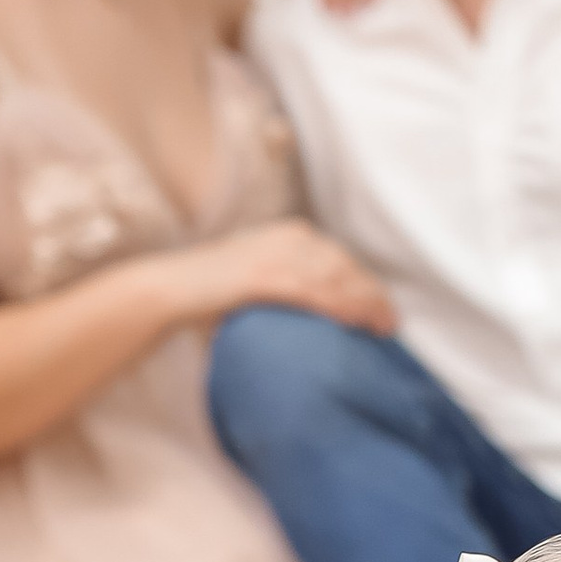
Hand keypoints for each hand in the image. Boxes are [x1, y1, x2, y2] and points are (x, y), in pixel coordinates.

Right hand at [166, 217, 397, 335]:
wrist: (171, 287)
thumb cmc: (212, 290)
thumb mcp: (258, 276)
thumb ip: (289, 283)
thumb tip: (319, 307)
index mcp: (290, 234)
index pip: (340, 258)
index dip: (366, 284)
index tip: (382, 307)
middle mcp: (289, 238)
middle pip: (345, 266)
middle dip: (372, 295)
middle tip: (390, 323)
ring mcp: (276, 255)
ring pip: (336, 278)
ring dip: (364, 304)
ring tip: (381, 327)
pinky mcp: (265, 277)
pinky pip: (313, 292)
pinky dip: (338, 306)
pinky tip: (354, 322)